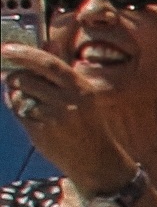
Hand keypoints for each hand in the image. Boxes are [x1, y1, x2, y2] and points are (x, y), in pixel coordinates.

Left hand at [0, 40, 136, 192]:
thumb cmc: (89, 126)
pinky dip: (19, 110)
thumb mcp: (84, 96)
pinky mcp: (41, 131)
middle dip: (13, 76)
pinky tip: (31, 115)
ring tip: (26, 100)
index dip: (24, 53)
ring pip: (20, 95)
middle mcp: (69, 101)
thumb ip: (63, 73)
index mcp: (81, 88)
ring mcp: (54, 116)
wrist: (97, 161)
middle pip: (27, 78)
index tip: (6, 49)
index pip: (47, 63)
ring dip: (16, 94)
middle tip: (10, 77)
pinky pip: (19, 112)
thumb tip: (47, 45)